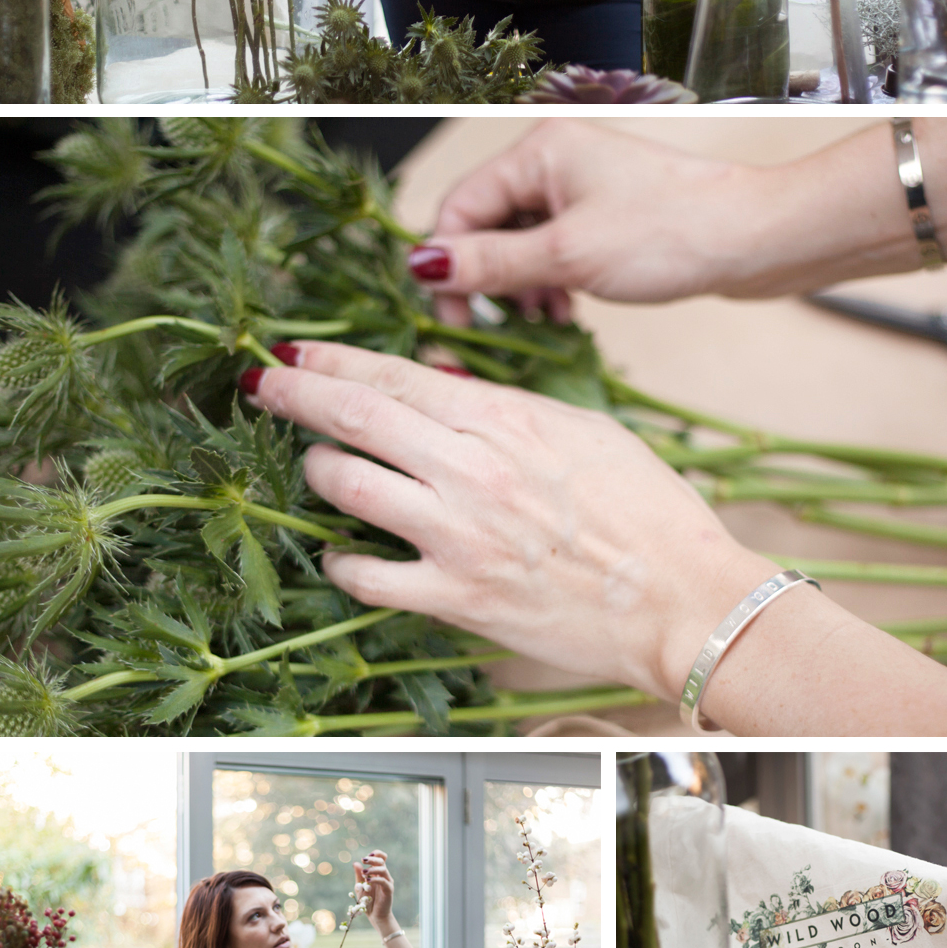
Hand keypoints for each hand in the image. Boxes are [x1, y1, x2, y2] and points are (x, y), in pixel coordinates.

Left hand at [241, 342, 771, 703]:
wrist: (684, 597)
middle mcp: (470, 469)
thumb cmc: (649, 513)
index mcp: (503, 419)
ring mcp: (457, 535)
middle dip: (295, 394)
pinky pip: (368, 574)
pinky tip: (339, 552)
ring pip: (349, 485)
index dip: (331, 359)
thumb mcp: (582, 430)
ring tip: (314, 465)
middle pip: (354, 417)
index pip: (393, 374)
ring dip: (319, 470)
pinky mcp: (456, 597)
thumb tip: (442, 392)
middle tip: (262, 383)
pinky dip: (342, 560)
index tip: (294, 349)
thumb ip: (506, 411)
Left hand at [354, 850, 395, 927]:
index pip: (381, 858)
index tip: (365, 857)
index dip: (375, 854)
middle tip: (363, 860)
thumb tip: (355, 863)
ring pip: (383, 869)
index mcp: (378, 873)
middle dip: (372, 858)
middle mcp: (384, 875)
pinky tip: (367, 880)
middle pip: (382, 861)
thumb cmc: (368, 901)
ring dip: (372, 869)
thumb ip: (359, 875)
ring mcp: (387, 882)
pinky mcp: (389, 890)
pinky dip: (375, 879)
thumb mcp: (360, 887)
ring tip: (364, 873)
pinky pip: (383, 881)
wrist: (376, 916)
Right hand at [413, 122, 750, 326]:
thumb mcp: (567, 256)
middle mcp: (556, 161)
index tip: (450, 319)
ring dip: (521, 287)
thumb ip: (490, 263)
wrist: (754, 239)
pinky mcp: (607, 217)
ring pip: (522, 242)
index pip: (460, 207)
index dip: (447, 266)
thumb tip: (421, 264)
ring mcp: (584, 188)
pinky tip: (565, 312)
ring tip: (542, 321)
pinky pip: (555, 251)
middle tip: (494, 328)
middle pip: (488, 225)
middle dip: (487, 279)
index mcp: (539, 152)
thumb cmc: (672, 232)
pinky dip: (551, 283)